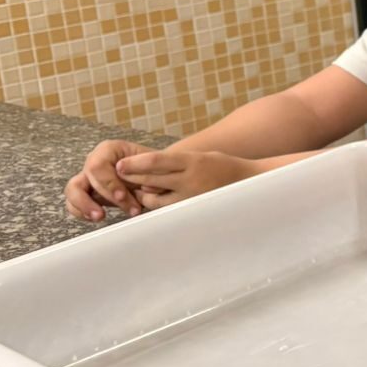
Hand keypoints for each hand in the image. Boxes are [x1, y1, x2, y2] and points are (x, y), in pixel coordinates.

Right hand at [65, 139, 151, 220]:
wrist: (156, 174)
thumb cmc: (153, 167)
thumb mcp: (154, 166)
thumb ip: (148, 172)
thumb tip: (142, 182)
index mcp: (109, 150)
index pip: (97, 166)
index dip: (108, 183)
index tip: (122, 196)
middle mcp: (95, 161)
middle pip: (84, 178)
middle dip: (103, 197)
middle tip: (125, 209)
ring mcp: (89, 177)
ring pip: (72, 190)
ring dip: (84, 206)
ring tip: (100, 216)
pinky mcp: (88, 193)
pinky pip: (74, 203)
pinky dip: (82, 212)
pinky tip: (97, 217)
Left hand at [113, 150, 262, 209]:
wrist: (249, 183)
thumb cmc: (224, 167)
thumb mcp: (201, 157)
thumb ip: (177, 163)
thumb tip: (149, 168)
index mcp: (193, 161)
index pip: (156, 161)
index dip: (135, 163)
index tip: (120, 164)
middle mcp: (190, 179)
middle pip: (151, 179)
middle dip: (132, 178)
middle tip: (118, 176)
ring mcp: (191, 197)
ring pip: (155, 199)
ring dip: (143, 194)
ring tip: (136, 190)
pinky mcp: (192, 209)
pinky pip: (167, 210)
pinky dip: (156, 205)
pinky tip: (153, 202)